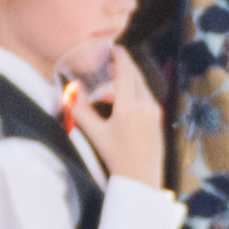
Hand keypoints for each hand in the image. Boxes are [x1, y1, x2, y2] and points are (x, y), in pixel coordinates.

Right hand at [70, 52, 169, 187]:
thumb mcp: (95, 134)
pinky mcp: (157, 118)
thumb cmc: (117, 158)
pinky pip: (144, 97)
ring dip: (125, 82)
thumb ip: (82, 111)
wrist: (141, 179)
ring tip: (109, 86)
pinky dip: (132, 93)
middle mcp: (145, 106)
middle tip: (109, 63)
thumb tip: (72, 92)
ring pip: (140, 86)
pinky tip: (119, 102)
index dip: (119, 58)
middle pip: (134, 76)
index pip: (126, 73)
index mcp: (129, 108)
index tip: (113, 49)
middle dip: (122, 67)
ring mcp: (154, 111)